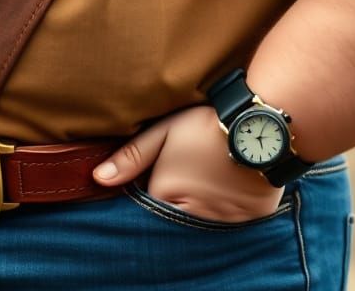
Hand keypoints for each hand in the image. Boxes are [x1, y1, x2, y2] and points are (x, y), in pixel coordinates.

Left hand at [93, 105, 283, 222]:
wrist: (256, 126)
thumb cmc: (206, 125)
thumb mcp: (163, 131)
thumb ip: (131, 156)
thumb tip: (98, 178)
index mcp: (166, 196)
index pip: (148, 207)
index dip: (152, 191)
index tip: (160, 174)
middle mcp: (191, 217)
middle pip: (173, 220)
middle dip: (174, 205)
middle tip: (188, 178)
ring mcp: (220, 223)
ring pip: (200, 226)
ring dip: (199, 211)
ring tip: (208, 182)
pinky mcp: (246, 223)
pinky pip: (229, 228)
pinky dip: (225, 214)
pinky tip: (228, 190)